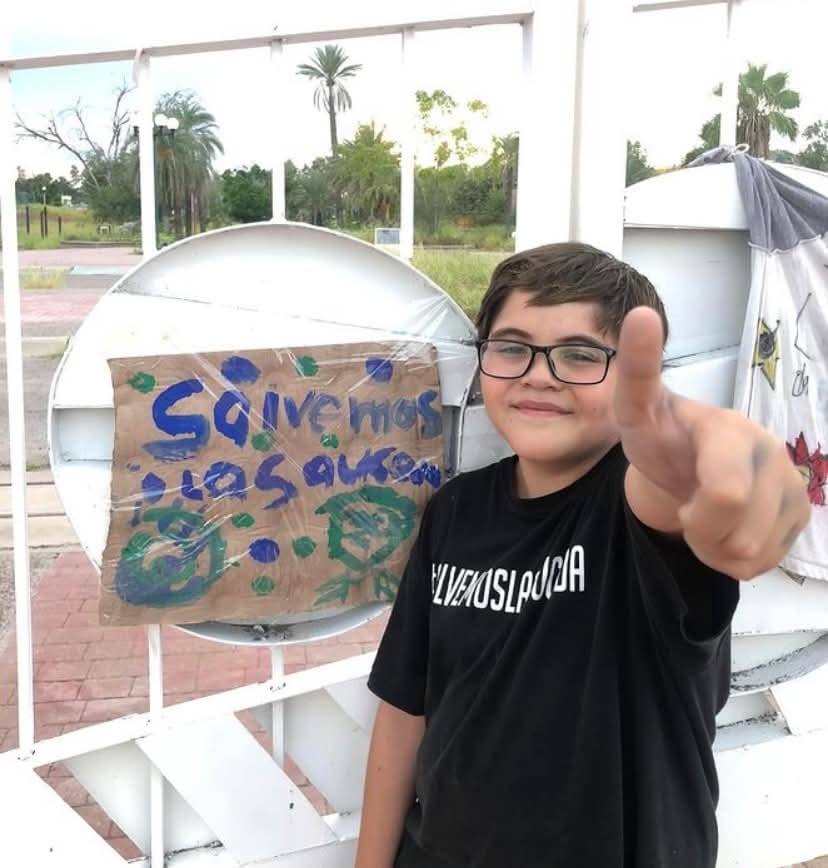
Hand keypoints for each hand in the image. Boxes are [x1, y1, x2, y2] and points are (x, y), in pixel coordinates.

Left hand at [615, 307, 811, 579]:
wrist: (686, 465)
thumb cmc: (661, 436)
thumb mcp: (636, 407)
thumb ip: (637, 371)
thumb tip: (641, 313)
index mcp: (730, 431)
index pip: (725, 489)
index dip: (707, 509)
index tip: (702, 494)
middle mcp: (771, 453)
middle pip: (735, 531)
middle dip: (699, 530)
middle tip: (686, 506)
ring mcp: (793, 485)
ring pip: (750, 553)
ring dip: (715, 546)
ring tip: (704, 514)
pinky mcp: (802, 514)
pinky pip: (763, 564)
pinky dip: (734, 557)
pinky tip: (726, 525)